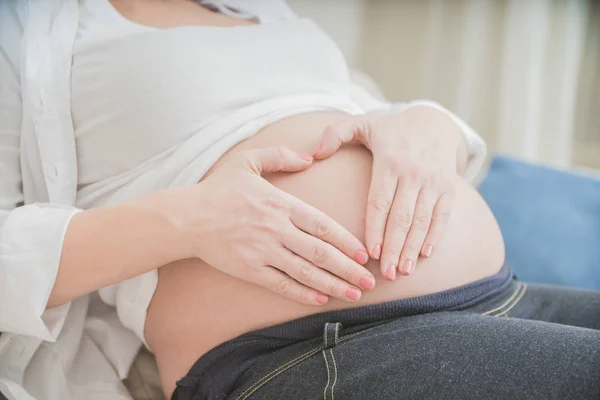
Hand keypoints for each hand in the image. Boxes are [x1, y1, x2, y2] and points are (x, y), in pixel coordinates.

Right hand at [173, 146, 374, 304]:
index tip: (364, 253)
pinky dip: (303, 293)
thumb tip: (310, 156)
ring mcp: (263, 251)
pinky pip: (282, 284)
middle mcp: (276, 229)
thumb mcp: (248, 160)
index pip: (322, 225)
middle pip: (320, 253)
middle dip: (348, 268)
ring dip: (333, 285)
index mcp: (280, 203)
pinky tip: (321, 299)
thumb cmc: (219, 189)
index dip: (347, 241)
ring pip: (305, 272)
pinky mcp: (249, 269)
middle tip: (370, 281)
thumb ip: (281, 156)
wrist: (187, 217)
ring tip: (354, 294)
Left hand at [313, 106, 466, 279]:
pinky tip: (425, 255)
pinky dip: (435, 236)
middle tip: (385, 274)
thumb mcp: (362, 123)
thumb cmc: (391, 129)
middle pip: (401, 217)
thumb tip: (313, 153)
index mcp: (389, 161)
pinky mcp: (449, 188)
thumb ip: (335, 134)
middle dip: (393, 248)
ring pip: (422, 220)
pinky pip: (442, 216)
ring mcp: (433, 181)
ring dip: (413, 248)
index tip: (369, 253)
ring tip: (403, 271)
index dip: (375, 229)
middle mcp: (413, 173)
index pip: (380, 201)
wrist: (435, 122)